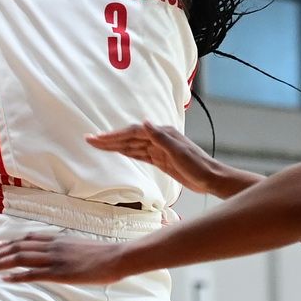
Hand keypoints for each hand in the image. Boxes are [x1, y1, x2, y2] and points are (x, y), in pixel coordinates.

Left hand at [0, 234, 132, 283]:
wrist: (117, 257)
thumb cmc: (104, 255)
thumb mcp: (83, 248)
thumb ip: (69, 250)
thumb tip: (64, 255)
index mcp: (59, 240)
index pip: (28, 239)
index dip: (11, 243)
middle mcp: (52, 246)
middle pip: (18, 248)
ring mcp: (55, 259)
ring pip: (20, 258)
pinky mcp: (59, 273)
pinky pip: (32, 274)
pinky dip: (16, 276)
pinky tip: (4, 279)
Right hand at [88, 122, 227, 195]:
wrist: (211, 178)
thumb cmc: (198, 165)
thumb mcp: (179, 152)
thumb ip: (161, 137)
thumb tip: (144, 122)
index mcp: (162, 134)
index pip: (133, 132)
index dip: (114, 135)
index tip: (98, 138)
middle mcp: (159, 138)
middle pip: (129, 137)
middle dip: (109, 139)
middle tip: (89, 140)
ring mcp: (159, 149)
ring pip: (132, 146)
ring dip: (115, 145)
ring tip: (97, 145)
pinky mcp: (160, 160)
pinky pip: (139, 154)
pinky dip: (126, 152)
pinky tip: (117, 151)